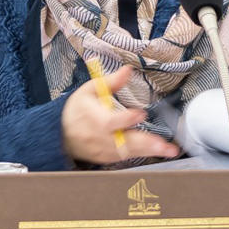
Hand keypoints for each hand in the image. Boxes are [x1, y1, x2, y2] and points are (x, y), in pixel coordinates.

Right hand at [61, 64, 180, 164]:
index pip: (111, 121)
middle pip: (125, 142)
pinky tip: (158, 152)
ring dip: (151, 151)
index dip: (126, 119)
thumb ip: (110, 82)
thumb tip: (127, 69)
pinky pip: (126, 157)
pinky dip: (142, 154)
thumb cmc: (76, 110)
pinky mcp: (107, 158)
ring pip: (129, 152)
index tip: (140, 114)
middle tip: (166, 146)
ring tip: (169, 151)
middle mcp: (100, 137)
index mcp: (95, 118)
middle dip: (147, 143)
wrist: (59, 133)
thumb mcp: (89, 91)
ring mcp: (104, 150)